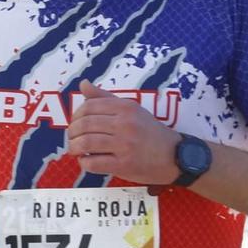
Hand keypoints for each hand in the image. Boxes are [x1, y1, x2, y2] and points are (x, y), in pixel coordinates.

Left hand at [67, 80, 182, 183]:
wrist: (175, 155)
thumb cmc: (148, 131)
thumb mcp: (131, 109)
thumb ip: (105, 98)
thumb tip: (83, 83)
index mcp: (126, 108)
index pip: (89, 106)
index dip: (76, 116)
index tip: (77, 123)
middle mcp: (126, 124)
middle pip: (84, 124)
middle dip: (72, 133)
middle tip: (73, 138)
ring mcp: (125, 145)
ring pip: (85, 143)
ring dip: (74, 147)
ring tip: (76, 149)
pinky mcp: (124, 164)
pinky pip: (93, 163)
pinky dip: (84, 163)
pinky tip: (87, 161)